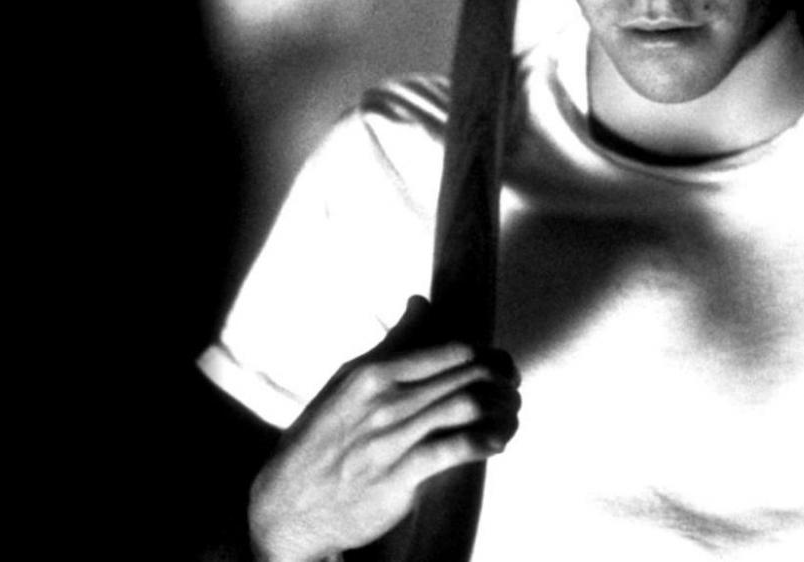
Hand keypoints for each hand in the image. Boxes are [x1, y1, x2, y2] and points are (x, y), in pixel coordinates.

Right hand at [247, 296, 520, 561]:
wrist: (290, 501)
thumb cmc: (321, 439)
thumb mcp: (346, 382)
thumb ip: (390, 345)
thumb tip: (420, 302)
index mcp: (369, 373)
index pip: (446, 352)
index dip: (485, 356)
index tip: (500, 365)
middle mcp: (382, 401)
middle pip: (463, 378)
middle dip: (501, 382)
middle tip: (513, 389)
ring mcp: (390, 438)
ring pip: (465, 409)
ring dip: (501, 410)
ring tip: (511, 415)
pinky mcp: (400, 475)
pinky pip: (455, 450)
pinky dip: (486, 441)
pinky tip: (497, 441)